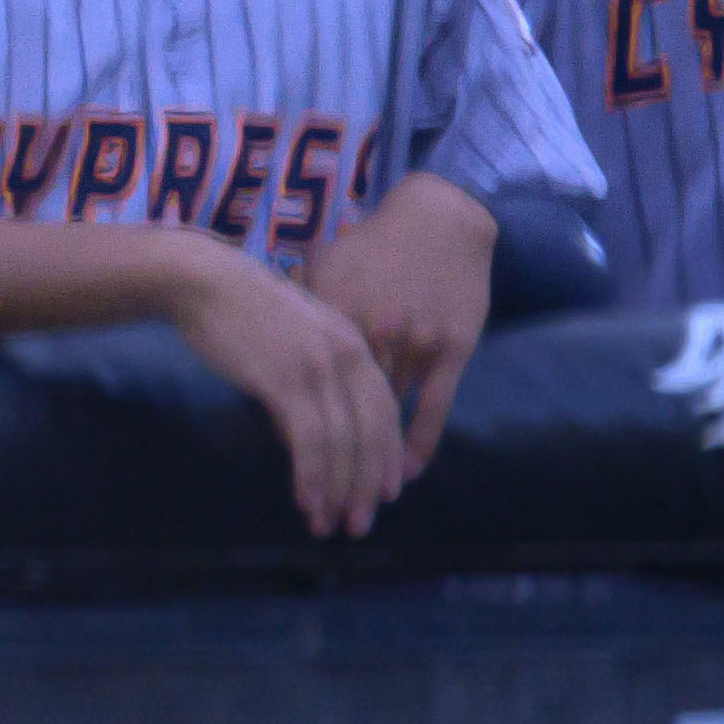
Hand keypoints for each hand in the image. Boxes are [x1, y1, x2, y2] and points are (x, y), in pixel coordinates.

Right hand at [160, 235, 410, 538]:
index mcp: (354, 344)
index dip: (386, 456)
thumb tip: (304, 435)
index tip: (383, 494)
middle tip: (359, 525)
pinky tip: (307, 502)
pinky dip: (312, 476)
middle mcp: (348, 356)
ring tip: (330, 525)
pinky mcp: (286, 380)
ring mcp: (319, 368)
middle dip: (367, 485)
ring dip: (338, 491)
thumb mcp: (291, 343)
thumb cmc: (239, 312)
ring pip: (344, 442)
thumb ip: (308, 382)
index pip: (384, 410)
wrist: (204, 281)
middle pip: (372, 432)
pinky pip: (309, 439)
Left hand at [295, 175, 497, 476]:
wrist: (436, 215)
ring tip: (355, 504)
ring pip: (381, 415)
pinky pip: (433, 405)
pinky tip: (402, 475)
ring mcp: (412, 340)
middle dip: (330, 462)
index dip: (298, 435)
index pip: (304, 392)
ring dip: (368, 461)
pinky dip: (416, 441)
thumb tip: (272, 379)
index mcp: (327, 320)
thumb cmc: (369, 246)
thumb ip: (294, 330)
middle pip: (341, 413)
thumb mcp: (319, 278)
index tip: (291, 470)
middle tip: (320, 509)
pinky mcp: (451, 345)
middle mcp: (368, 334)